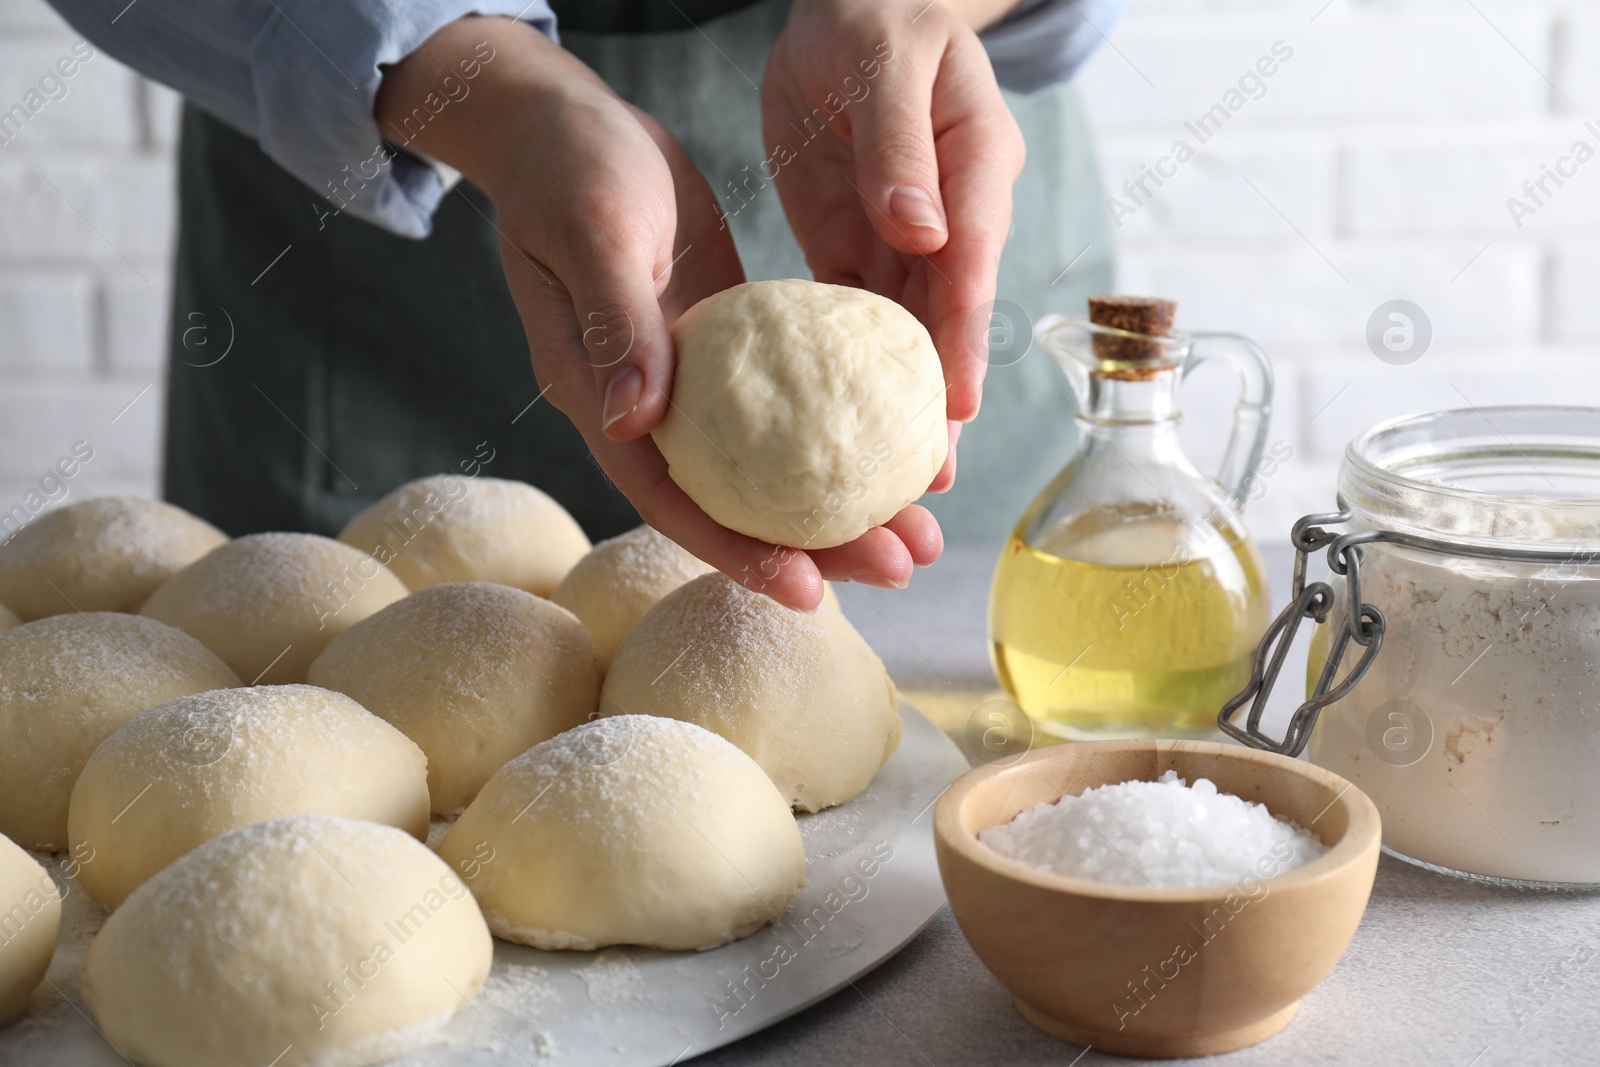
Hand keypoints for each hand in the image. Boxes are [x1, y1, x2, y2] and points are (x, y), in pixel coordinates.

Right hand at [376, 17, 939, 609]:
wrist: (563, 124)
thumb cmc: (567, 170)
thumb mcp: (593, 235)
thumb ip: (616, 327)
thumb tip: (637, 423)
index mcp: (604, 401)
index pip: (673, 501)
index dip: (739, 551)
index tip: (809, 589)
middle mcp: (648, 410)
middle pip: (736, 504)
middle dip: (818, 544)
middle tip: (904, 564)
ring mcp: (688, 383)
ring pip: (769, 466)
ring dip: (840, 501)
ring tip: (919, 527)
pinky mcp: (723, 347)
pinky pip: (783, 408)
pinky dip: (833, 431)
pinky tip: (892, 442)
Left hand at [763, 0, 1026, 482]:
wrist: (845, 14)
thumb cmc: (873, 22)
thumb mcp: (886, 63)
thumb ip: (900, 144)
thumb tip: (921, 230)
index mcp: (973, 163)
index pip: (971, 257)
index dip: (964, 333)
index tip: (956, 401)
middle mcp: (950, 215)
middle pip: (950, 316)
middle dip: (943, 398)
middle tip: (932, 478)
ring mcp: (908, 239)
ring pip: (910, 333)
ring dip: (905, 404)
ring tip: (903, 481)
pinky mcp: (860, 250)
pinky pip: (858, 320)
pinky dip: (856, 375)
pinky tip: (850, 430)